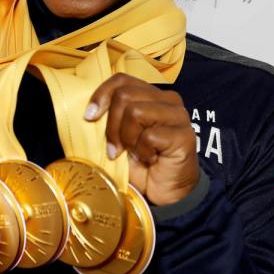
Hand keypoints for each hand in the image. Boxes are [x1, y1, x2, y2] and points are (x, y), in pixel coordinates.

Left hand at [85, 74, 198, 206]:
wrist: (166, 193)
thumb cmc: (142, 165)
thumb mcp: (119, 137)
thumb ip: (111, 119)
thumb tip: (89, 111)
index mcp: (151, 95)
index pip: (122, 80)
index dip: (101, 95)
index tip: (89, 117)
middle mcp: (167, 100)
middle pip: (124, 95)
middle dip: (112, 126)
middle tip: (115, 149)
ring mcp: (178, 115)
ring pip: (135, 111)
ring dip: (127, 139)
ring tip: (135, 153)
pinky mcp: (184, 135)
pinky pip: (149, 136)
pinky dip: (143, 152)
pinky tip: (151, 160)